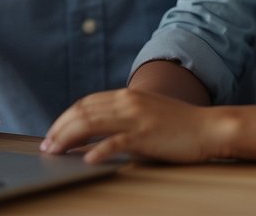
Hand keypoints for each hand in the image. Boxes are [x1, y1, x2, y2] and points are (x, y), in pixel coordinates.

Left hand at [41, 89, 229, 164]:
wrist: (208, 128)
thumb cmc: (179, 124)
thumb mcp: (146, 111)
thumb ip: (124, 114)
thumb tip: (97, 127)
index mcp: (126, 95)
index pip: (85, 103)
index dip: (64, 117)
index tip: (52, 133)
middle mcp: (128, 102)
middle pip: (83, 112)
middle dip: (59, 128)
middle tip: (47, 146)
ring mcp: (136, 118)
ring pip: (92, 124)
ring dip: (68, 138)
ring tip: (55, 152)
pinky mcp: (146, 137)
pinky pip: (116, 142)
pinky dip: (97, 150)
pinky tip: (86, 160)